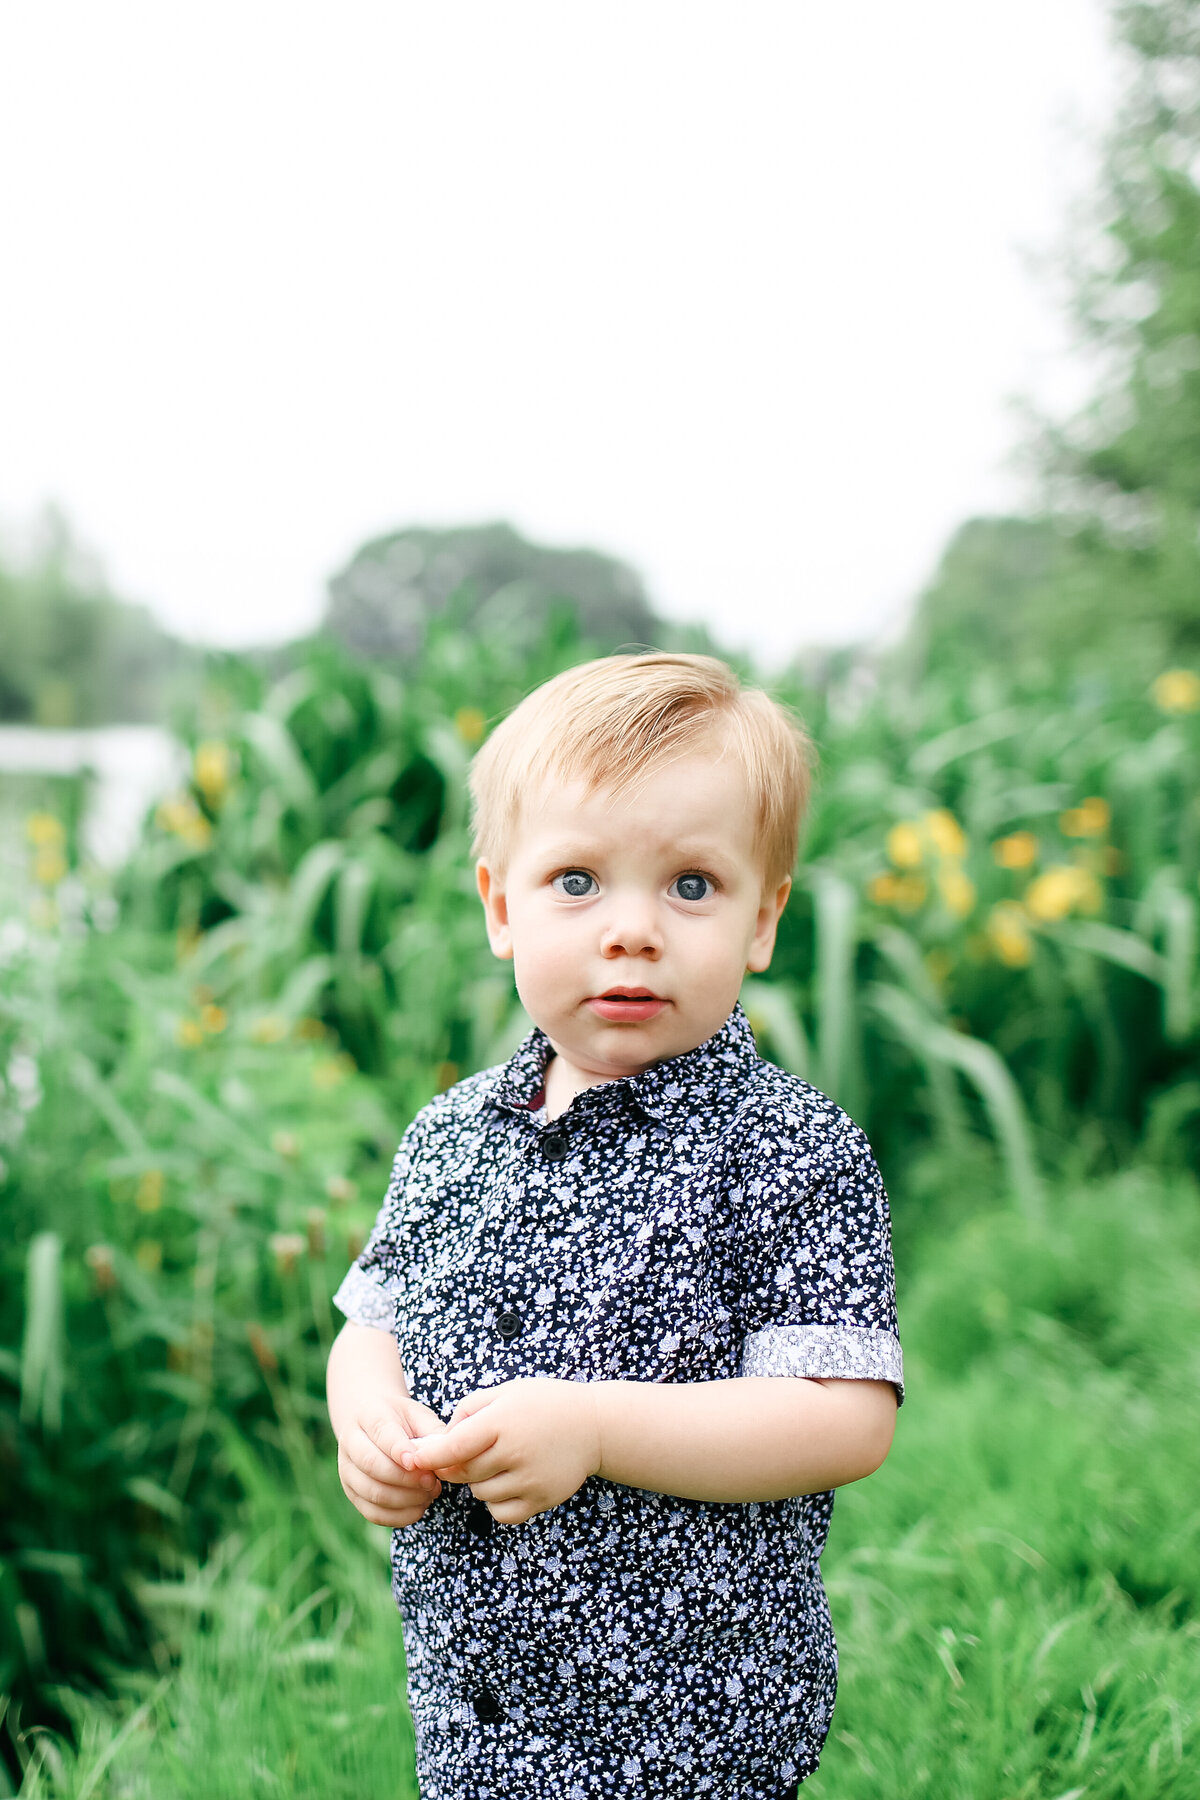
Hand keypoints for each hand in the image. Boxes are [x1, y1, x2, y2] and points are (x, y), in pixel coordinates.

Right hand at [336, 1393, 461, 1527]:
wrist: (373, 1427)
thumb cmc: (402, 1421)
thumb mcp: (418, 1415)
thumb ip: (432, 1432)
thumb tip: (447, 1452)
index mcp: (369, 1415)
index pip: (381, 1432)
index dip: (399, 1449)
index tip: (417, 1462)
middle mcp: (351, 1443)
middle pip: (371, 1465)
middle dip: (405, 1479)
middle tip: (432, 1482)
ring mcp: (347, 1470)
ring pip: (372, 1492)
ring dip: (405, 1499)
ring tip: (429, 1494)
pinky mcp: (352, 1494)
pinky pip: (372, 1513)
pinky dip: (398, 1516)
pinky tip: (419, 1508)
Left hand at [403, 1378, 601, 1524]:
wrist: (593, 1425)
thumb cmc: (544, 1403)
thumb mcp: (506, 1391)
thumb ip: (469, 1409)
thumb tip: (439, 1439)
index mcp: (502, 1421)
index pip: (453, 1447)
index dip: (428, 1456)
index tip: (412, 1459)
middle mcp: (514, 1452)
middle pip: (463, 1473)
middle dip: (455, 1465)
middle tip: (468, 1451)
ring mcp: (529, 1480)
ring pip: (479, 1493)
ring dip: (478, 1482)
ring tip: (498, 1461)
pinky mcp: (540, 1500)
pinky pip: (500, 1512)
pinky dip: (496, 1502)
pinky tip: (508, 1482)